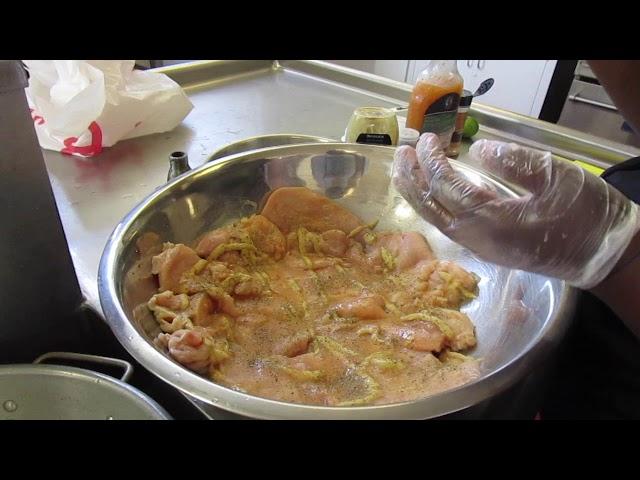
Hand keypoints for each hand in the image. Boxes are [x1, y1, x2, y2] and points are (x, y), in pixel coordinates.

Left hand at [392, 133, 639, 288]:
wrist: (600, 256)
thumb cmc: (584, 215)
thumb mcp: (556, 179)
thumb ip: (515, 163)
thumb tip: (476, 151)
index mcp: (493, 219)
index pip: (449, 188)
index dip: (433, 162)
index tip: (428, 139)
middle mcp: (478, 237)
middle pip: (432, 208)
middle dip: (413, 179)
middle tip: (401, 153)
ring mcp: (480, 247)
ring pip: (436, 220)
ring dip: (417, 194)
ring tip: (404, 170)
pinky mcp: (487, 249)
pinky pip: (448, 226)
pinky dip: (433, 207)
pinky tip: (431, 194)